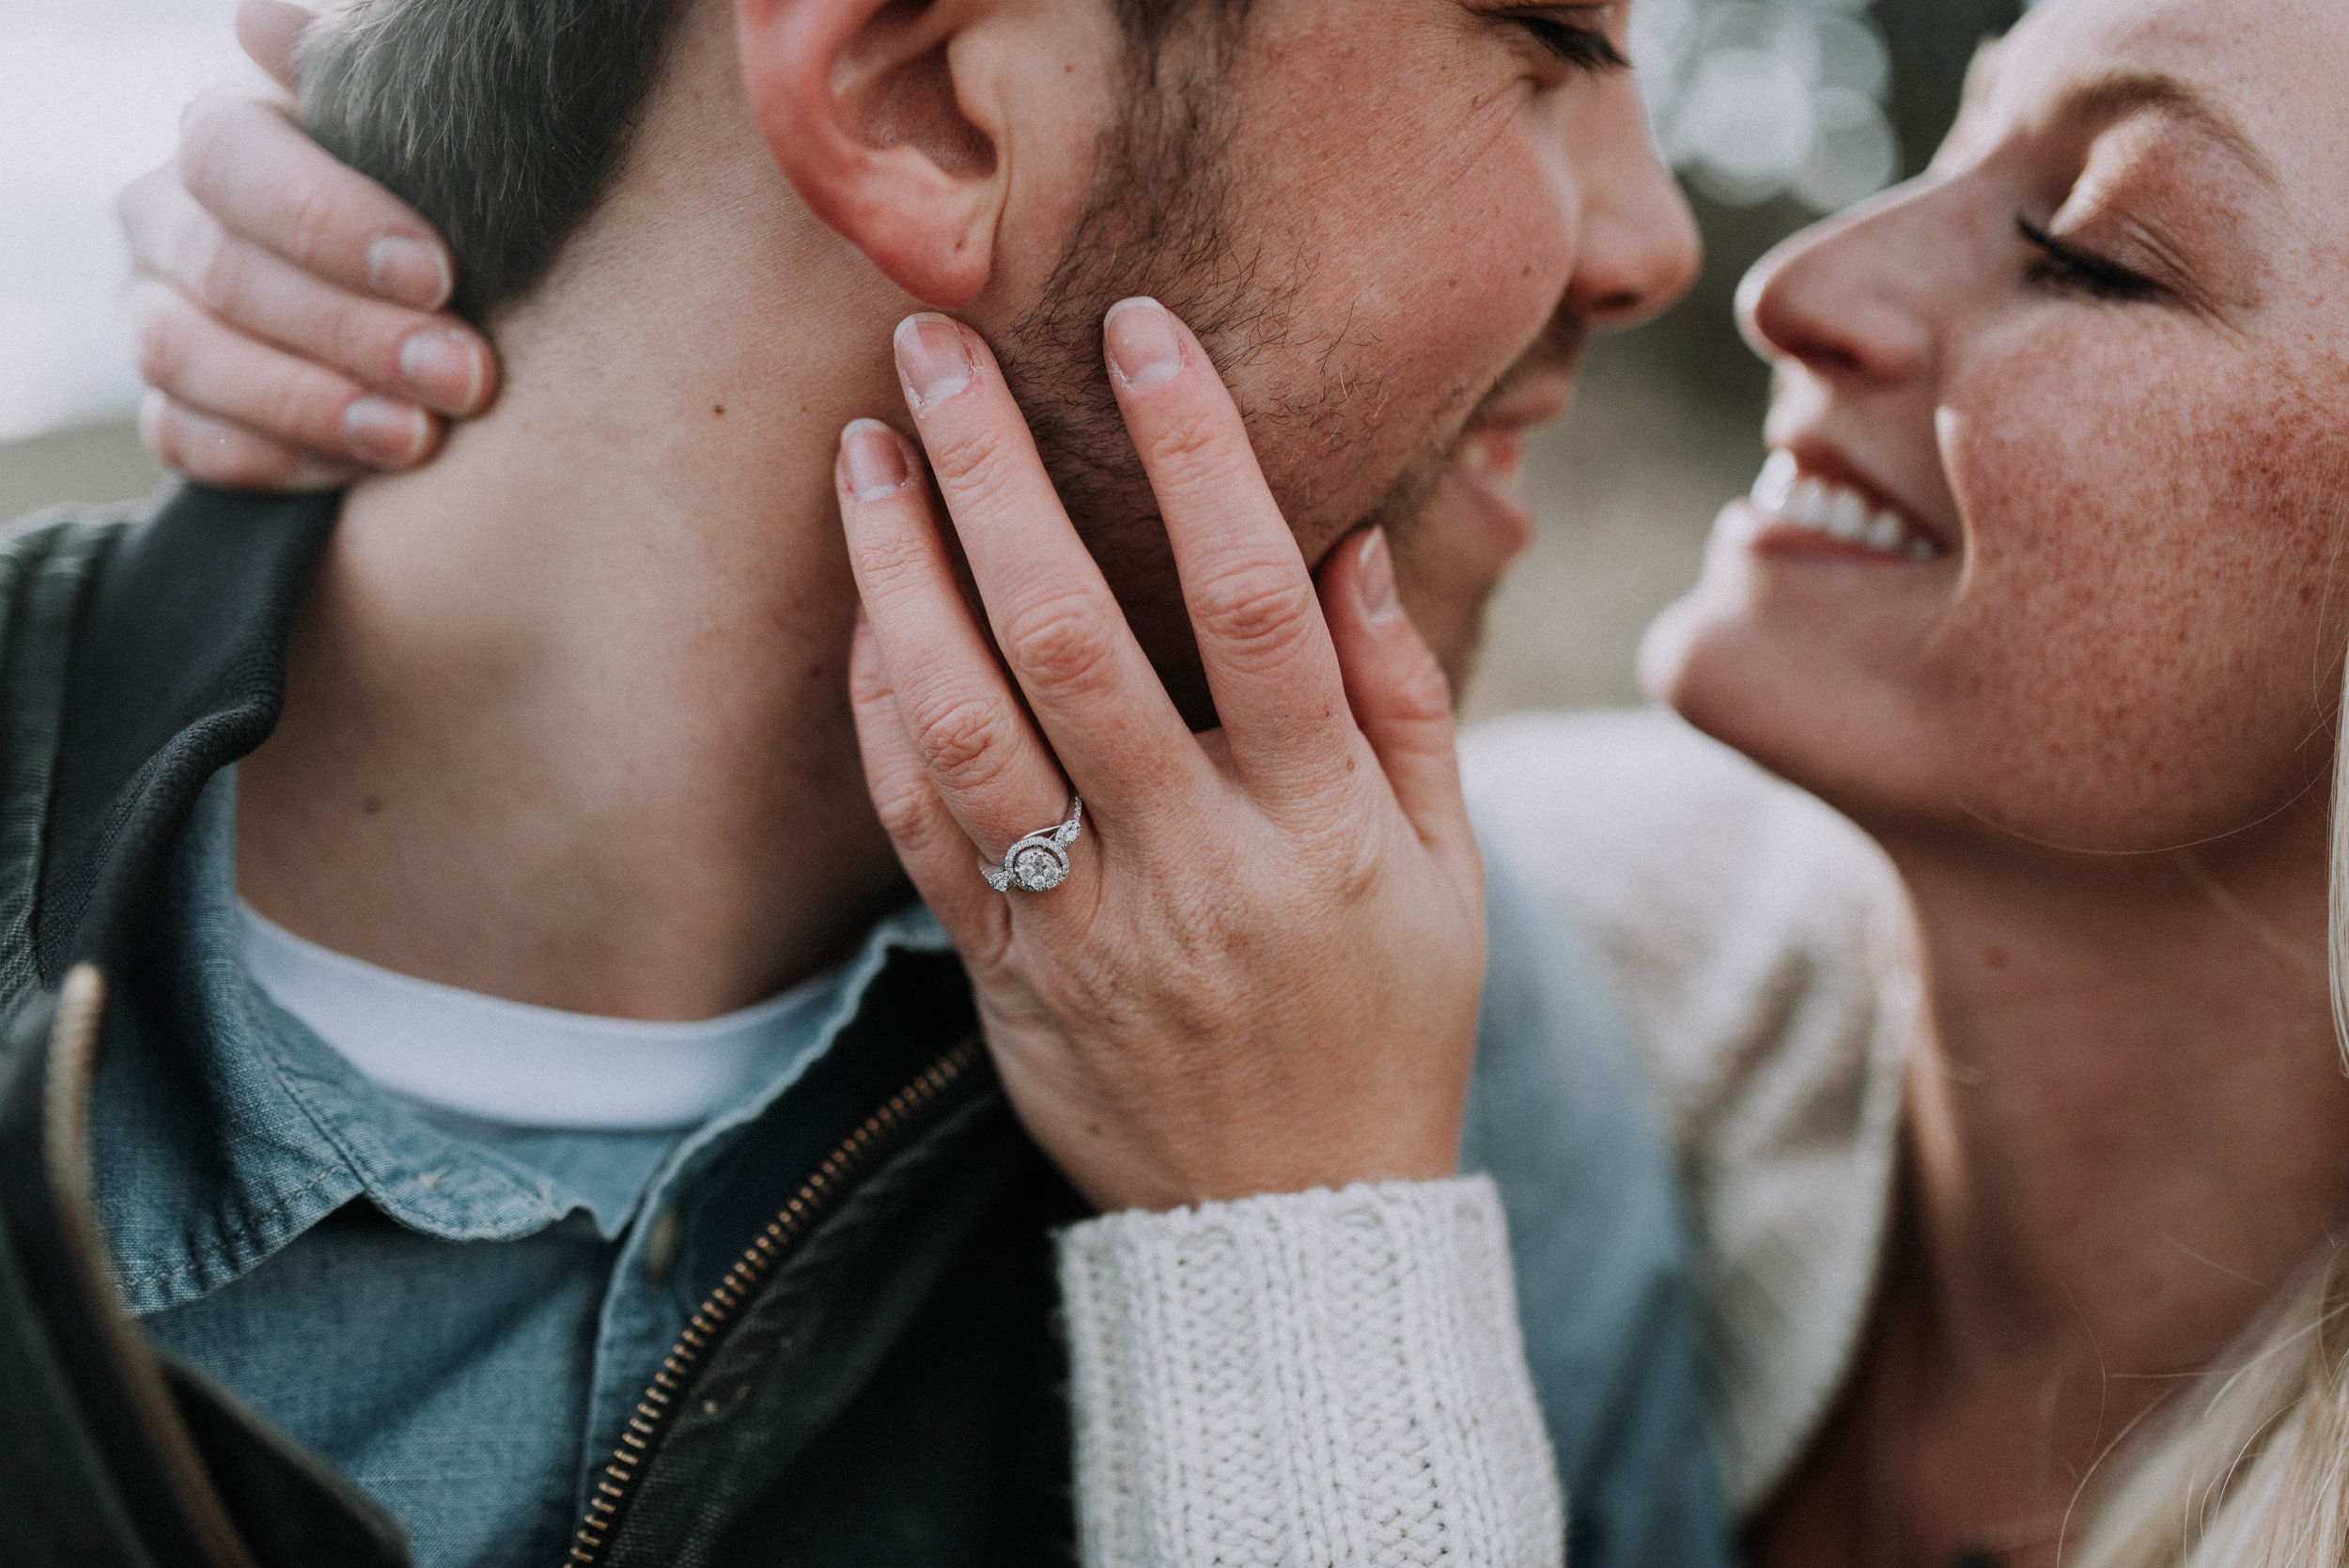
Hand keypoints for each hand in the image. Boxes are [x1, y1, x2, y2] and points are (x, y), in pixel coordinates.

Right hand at [118, 0, 496, 486]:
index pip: (233, 159)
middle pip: (225, 274)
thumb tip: (264, 26)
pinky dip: (277, 461)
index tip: (436, 272)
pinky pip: (190, 444)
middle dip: (353, 333)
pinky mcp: (173, 409)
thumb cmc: (432, 211)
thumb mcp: (412, 146)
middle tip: (463, 376)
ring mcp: (156, 318)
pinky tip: (364, 473)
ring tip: (419, 438)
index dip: (329, 218)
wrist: (431, 306)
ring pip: (189, 361)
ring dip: (312, 405)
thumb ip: (356, 85)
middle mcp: (166, 223)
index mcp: (221, 142)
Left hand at [838, 299, 1484, 1212]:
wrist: (1289, 1225)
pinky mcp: (1006, 978)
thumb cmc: (1389, 1023)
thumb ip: (1400, 699)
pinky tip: (866, 616)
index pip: (1255, 605)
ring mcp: (1084, 927)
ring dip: (896, 578)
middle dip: (991, 476)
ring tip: (859, 454)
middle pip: (1071, 641)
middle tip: (932, 348)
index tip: (1142, 333)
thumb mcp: (1446, 869)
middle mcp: (1193, 865)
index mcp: (1317, 826)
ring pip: (964, 730)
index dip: (1196, 455)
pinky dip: (882, 714)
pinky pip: (921, 831)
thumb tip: (1348, 538)